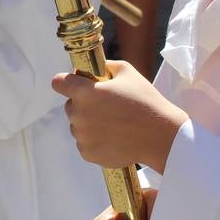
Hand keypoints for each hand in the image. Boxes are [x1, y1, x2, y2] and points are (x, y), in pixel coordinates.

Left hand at [52, 60, 187, 170]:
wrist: (160, 136)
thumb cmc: (145, 101)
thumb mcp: (128, 72)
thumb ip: (105, 66)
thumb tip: (91, 69)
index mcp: (84, 92)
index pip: (59, 82)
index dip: (67, 82)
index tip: (76, 84)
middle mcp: (78, 114)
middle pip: (70, 106)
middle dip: (83, 105)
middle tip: (106, 107)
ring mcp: (82, 136)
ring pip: (78, 126)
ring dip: (89, 124)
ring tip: (113, 125)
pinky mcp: (88, 153)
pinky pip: (85, 144)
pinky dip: (95, 142)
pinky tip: (114, 138)